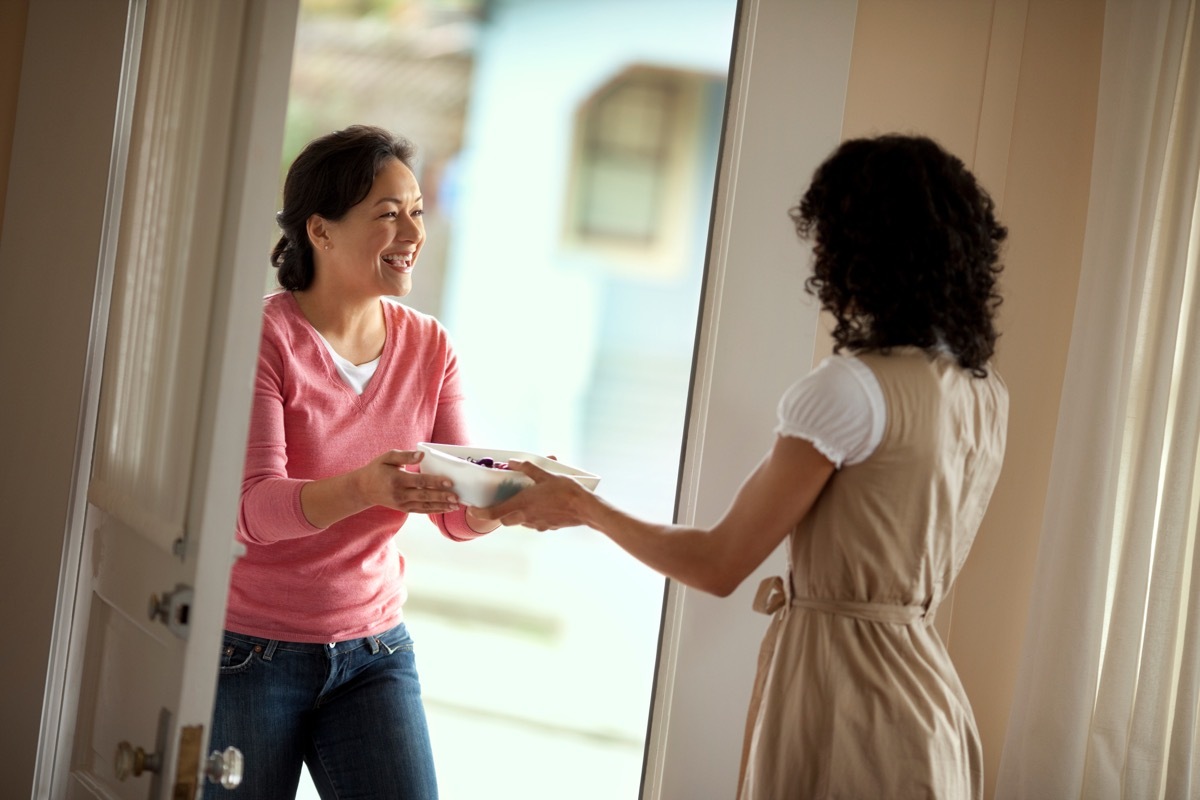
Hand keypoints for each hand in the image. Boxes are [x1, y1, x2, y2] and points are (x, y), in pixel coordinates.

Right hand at [353, 449, 460, 513]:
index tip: (449, 482)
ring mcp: (402, 503)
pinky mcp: (404, 508)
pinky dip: (434, 510)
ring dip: (441, 506)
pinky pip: (421, 510)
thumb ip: (405, 455)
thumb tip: (422, 454)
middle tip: (456, 497)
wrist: (364, 488)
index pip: (420, 481)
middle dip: (441, 497)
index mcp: (397, 479)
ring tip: (455, 506)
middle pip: (424, 496)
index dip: (435, 482)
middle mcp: (399, 494)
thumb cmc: (378, 469)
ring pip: (424, 506)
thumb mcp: (388, 457)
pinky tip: (445, 509)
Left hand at [469, 459, 593, 530]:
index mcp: (522, 504)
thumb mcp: (546, 475)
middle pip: (505, 519)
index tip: (472, 511)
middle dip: (500, 512)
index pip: (494, 513)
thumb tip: (512, 462)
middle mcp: (527, 518)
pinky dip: (533, 516)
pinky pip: (534, 523)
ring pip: (520, 521)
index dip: (480, 513)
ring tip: (525, 501)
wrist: (586, 509)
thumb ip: (527, 469)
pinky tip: (543, 506)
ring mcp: (538, 525)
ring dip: (517, 513)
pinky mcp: (548, 527)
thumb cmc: (566, 491)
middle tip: (499, 502)